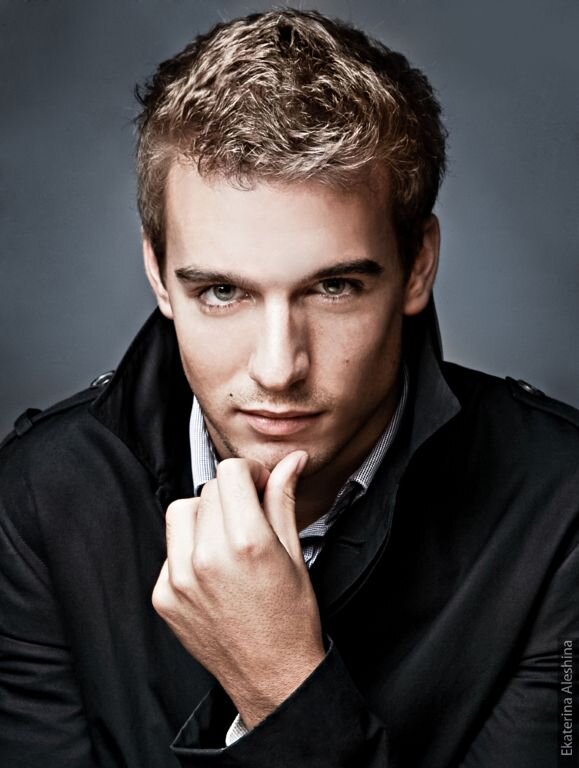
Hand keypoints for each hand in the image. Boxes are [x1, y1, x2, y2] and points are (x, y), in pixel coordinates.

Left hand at [152, 450, 325, 728]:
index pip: (229, 472)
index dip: (249, 472)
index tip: (259, 484)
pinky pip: (171, 549)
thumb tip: (291, 461)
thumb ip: (283, 499)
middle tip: (250, 514)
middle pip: (208, 490)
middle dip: (231, 494)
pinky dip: (189, 548)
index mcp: (246, 542)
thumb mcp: (294, 553)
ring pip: (181, 512)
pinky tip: (213, 568)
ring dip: (205, 515)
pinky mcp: (164, 596)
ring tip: (227, 537)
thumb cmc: (291, 618)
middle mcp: (207, 557)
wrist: (272, 677)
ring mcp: (179, 579)